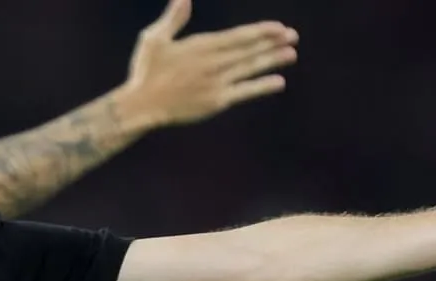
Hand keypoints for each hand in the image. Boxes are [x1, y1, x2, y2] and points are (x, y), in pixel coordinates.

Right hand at [117, 0, 298, 126]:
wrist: (142, 105)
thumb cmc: (145, 70)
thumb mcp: (155, 39)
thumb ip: (174, 18)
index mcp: (201, 46)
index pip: (238, 36)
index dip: (261, 32)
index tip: (279, 28)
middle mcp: (213, 63)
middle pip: (249, 50)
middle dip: (273, 43)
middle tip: (293, 37)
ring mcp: (217, 83)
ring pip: (250, 68)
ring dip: (272, 60)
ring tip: (292, 54)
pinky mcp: (216, 101)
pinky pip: (244, 92)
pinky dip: (262, 86)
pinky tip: (279, 82)